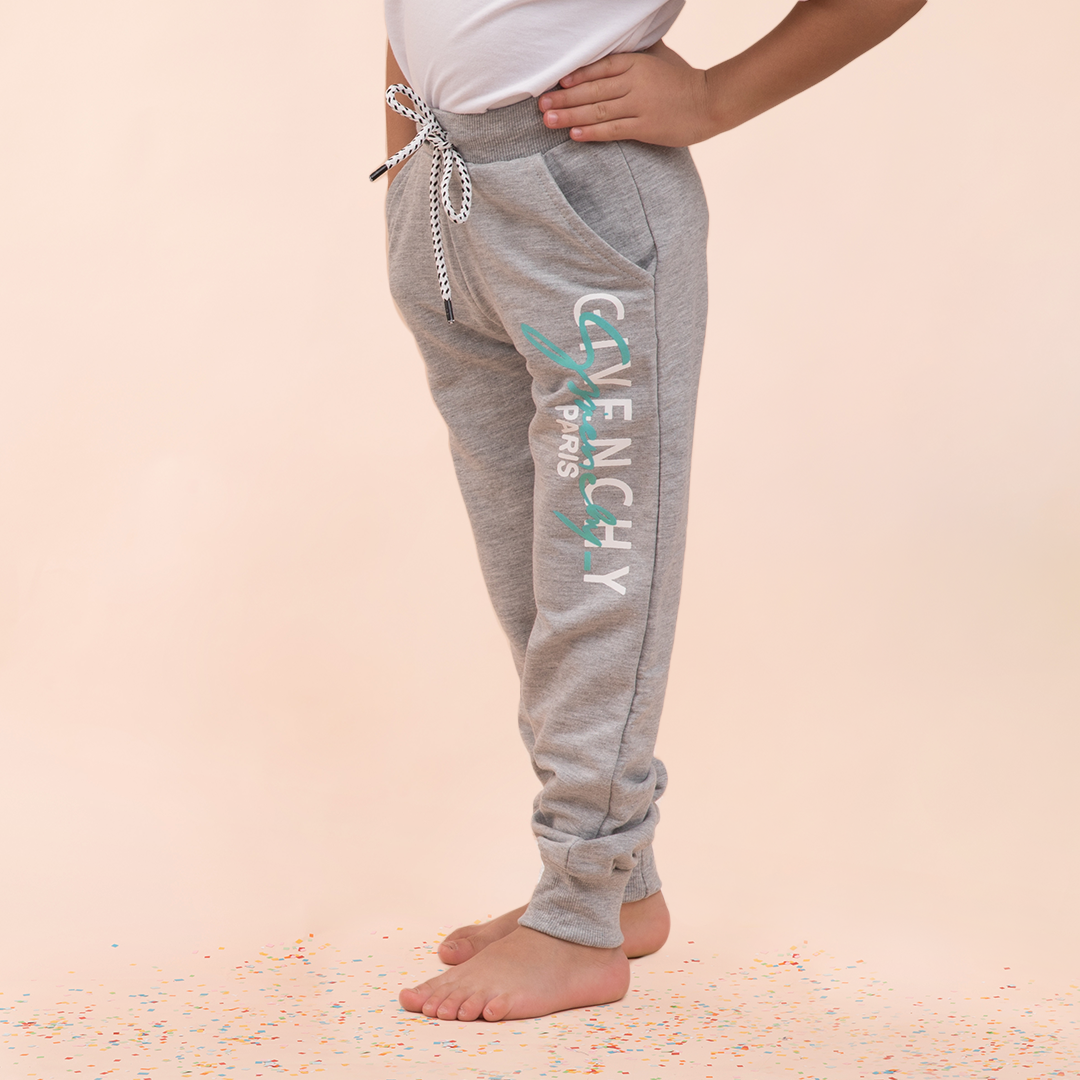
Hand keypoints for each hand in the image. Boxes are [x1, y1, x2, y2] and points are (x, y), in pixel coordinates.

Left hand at [538, 41, 717, 147]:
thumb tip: (619, 43)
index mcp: (636, 63)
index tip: (556, 83)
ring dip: (570, 116)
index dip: (576, 76)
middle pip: (592, 90)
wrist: (710, 102)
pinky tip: (574, 135)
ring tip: (548, 120)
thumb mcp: (659, 57)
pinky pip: (612, 130)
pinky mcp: (645, 127)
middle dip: (564, 98)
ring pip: (598, 110)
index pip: (599, 67)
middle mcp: (634, 83)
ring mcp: (639, 106)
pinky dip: (592, 132)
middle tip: (541, 105)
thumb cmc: (682, 79)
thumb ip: (637, 52)